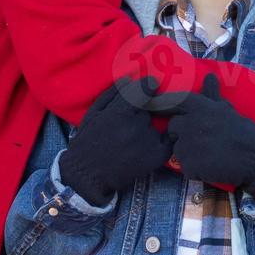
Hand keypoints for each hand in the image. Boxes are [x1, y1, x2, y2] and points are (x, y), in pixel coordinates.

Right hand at [58, 77, 173, 205]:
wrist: (88, 176)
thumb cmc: (88, 141)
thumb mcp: (93, 113)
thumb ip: (112, 95)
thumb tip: (130, 79)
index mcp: (119, 113)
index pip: (145, 89)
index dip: (149, 85)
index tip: (151, 84)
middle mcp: (136, 126)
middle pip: (149, 108)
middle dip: (143, 111)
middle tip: (131, 122)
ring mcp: (149, 142)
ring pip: (155, 124)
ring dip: (149, 127)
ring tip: (133, 140)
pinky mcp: (158, 156)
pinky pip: (166, 140)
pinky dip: (161, 141)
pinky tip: (147, 146)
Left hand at [167, 75, 254, 202]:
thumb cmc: (242, 131)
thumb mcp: (226, 108)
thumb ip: (212, 94)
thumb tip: (209, 75)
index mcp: (199, 107)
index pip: (172, 102)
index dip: (162, 105)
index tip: (156, 107)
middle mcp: (190, 123)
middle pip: (172, 127)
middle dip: (181, 133)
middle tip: (200, 138)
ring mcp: (188, 145)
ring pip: (177, 148)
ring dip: (188, 152)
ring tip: (207, 153)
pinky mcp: (189, 165)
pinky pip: (185, 166)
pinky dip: (194, 168)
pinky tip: (209, 165)